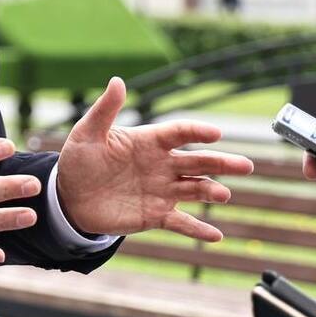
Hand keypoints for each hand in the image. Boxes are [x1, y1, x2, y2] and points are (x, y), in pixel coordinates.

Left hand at [56, 77, 253, 239]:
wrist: (70, 196)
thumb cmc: (79, 160)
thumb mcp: (88, 132)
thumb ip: (105, 109)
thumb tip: (118, 80)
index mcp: (148, 142)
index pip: (179, 133)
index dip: (197, 132)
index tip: (215, 134)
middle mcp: (161, 165)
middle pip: (197, 162)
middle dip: (221, 163)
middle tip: (246, 165)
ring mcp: (161, 190)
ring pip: (194, 190)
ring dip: (210, 192)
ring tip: (223, 195)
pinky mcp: (155, 215)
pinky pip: (181, 222)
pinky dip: (198, 229)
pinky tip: (216, 236)